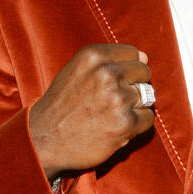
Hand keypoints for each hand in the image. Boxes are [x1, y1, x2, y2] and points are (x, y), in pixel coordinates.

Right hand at [29, 44, 153, 181]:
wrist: (44, 140)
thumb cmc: (61, 106)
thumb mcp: (76, 71)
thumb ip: (107, 62)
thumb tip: (144, 56)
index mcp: (93, 56)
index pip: (134, 53)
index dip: (128, 69)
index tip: (116, 82)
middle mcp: (106, 73)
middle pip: (143, 73)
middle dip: (134, 86)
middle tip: (114, 101)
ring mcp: (117, 98)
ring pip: (148, 96)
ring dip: (135, 107)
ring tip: (112, 115)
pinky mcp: (125, 123)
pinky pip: (148, 118)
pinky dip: (137, 125)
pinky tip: (118, 127)